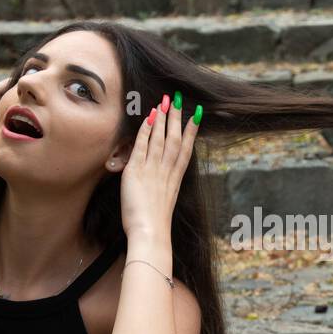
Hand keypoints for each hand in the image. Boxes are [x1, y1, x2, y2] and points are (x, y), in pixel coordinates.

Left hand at [119, 93, 200, 240]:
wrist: (150, 234)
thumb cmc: (155, 226)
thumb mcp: (163, 204)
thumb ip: (163, 190)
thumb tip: (161, 184)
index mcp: (175, 180)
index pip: (185, 150)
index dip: (191, 132)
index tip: (196, 115)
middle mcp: (166, 172)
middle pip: (175, 140)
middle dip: (177, 118)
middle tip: (178, 99)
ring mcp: (153, 171)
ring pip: (161, 139)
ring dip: (163, 119)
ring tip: (166, 102)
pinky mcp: (137, 172)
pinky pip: (142, 147)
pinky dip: (146, 132)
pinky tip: (149, 118)